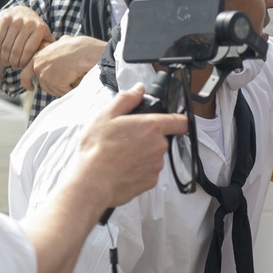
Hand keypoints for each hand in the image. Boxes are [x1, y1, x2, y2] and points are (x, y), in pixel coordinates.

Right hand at [0, 5, 54, 69]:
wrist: (22, 11)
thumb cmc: (35, 28)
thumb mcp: (45, 35)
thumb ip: (49, 46)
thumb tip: (55, 60)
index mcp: (40, 29)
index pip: (29, 51)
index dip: (23, 62)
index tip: (21, 67)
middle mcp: (28, 23)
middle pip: (17, 49)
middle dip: (13, 62)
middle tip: (13, 67)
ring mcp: (16, 20)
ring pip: (7, 45)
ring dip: (5, 57)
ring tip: (6, 62)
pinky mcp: (5, 18)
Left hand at [20, 35, 105, 95]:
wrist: (84, 51)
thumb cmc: (77, 46)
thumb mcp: (62, 42)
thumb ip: (57, 46)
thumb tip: (62, 42)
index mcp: (37, 56)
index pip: (25, 73)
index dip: (26, 82)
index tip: (31, 88)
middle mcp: (38, 66)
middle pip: (42, 85)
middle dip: (53, 87)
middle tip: (62, 87)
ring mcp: (45, 75)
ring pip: (53, 90)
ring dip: (63, 88)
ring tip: (73, 79)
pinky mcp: (54, 82)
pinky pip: (62, 92)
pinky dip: (70, 89)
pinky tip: (75, 82)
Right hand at [73, 84, 188, 207]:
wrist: (92, 183)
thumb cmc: (97, 150)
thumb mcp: (106, 116)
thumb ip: (127, 99)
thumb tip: (139, 89)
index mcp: (151, 127)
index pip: (180, 121)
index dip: (177, 120)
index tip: (171, 121)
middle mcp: (158, 146)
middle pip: (161, 138)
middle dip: (147, 137)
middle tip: (126, 138)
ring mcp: (156, 166)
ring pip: (153, 155)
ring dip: (142, 154)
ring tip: (120, 155)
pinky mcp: (150, 182)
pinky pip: (148, 171)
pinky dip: (138, 169)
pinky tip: (121, 168)